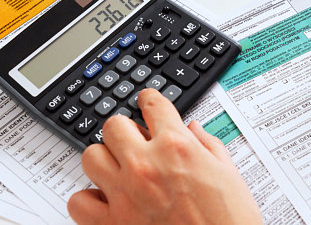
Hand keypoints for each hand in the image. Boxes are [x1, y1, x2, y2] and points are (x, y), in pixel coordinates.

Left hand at [68, 88, 262, 224]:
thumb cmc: (229, 220)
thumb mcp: (228, 172)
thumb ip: (207, 143)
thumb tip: (193, 129)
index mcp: (176, 146)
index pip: (152, 104)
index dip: (149, 99)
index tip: (147, 102)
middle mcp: (146, 165)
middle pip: (114, 125)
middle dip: (125, 129)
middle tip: (134, 140)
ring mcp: (125, 195)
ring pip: (91, 156)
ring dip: (104, 159)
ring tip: (118, 168)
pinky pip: (79, 201)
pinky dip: (89, 199)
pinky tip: (107, 200)